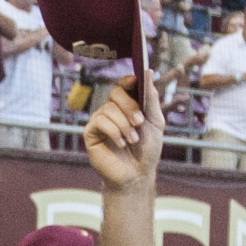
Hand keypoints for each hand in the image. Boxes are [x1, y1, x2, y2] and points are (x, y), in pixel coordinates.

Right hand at [80, 78, 162, 193]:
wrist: (137, 174)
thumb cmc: (148, 149)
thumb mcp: (155, 121)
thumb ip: (151, 97)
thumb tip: (148, 71)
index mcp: (128, 104)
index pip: (124, 84)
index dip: (128, 81)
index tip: (135, 82)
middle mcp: (112, 109)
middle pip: (115, 93)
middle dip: (130, 106)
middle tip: (139, 122)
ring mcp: (100, 120)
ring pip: (108, 109)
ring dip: (124, 124)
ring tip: (132, 139)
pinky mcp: (90, 133)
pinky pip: (100, 122)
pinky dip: (114, 132)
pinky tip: (121, 143)